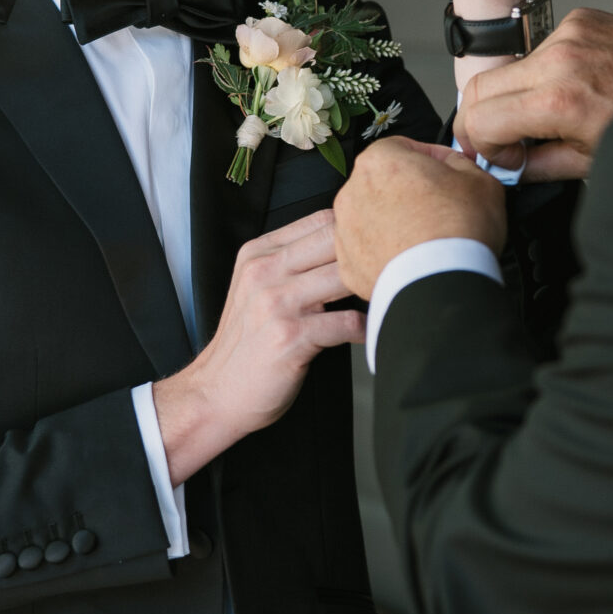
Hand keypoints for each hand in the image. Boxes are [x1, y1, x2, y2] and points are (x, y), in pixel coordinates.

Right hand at [154, 209, 361, 482]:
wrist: (216, 393)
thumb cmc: (247, 343)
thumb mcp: (257, 289)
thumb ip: (292, 264)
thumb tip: (349, 247)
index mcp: (259, 253)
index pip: (322, 220)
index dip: (357, 229)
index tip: (380, 244)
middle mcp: (264, 271)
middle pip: (336, 240)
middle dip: (370, 253)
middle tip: (396, 268)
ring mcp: (276, 303)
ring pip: (344, 277)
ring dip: (372, 289)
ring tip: (387, 298)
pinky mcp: (289, 337)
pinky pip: (345, 323)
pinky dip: (364, 328)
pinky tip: (368, 332)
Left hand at [334, 137, 505, 301]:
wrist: (441, 284)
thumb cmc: (457, 231)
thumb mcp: (481, 180)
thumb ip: (461, 163)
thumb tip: (455, 165)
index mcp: (380, 161)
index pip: (403, 147)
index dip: (429, 158)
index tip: (445, 173)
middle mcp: (354, 192)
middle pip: (383, 183)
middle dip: (408, 192)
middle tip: (438, 207)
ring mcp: (347, 230)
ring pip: (372, 218)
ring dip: (394, 223)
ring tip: (425, 238)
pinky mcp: (349, 265)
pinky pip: (368, 251)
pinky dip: (386, 254)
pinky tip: (411, 259)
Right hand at [453, 8, 612, 181]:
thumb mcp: (593, 162)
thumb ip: (539, 165)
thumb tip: (506, 166)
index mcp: (561, 101)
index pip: (479, 119)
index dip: (479, 146)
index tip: (500, 157)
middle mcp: (559, 60)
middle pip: (478, 87)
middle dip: (481, 120)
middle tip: (502, 141)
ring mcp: (569, 33)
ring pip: (509, 67)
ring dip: (515, 95)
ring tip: (546, 117)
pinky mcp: (580, 19)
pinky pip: (540, 49)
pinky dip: (544, 73)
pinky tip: (571, 88)